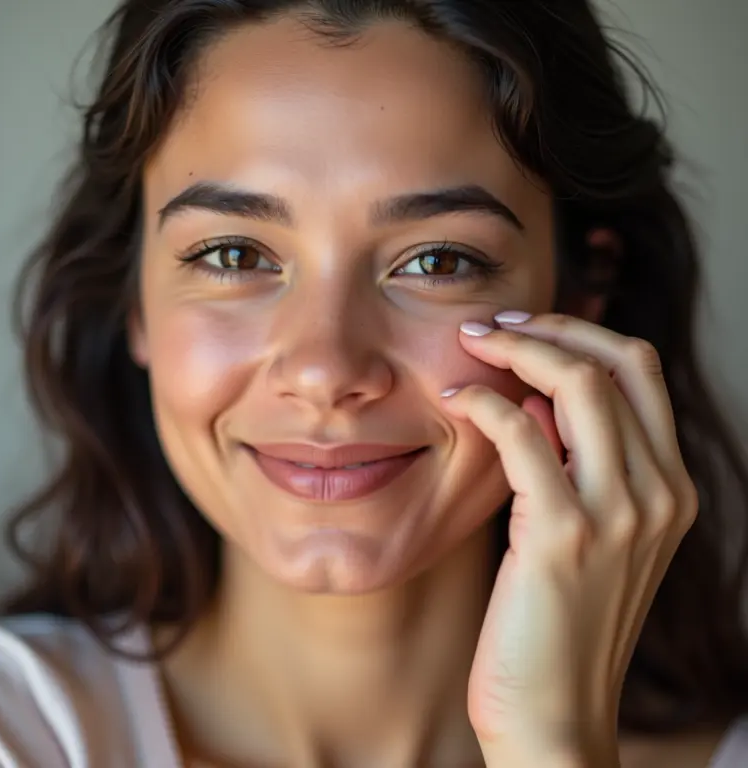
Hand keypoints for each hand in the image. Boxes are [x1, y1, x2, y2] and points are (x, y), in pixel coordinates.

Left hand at [441, 313, 697, 766]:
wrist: (554, 715)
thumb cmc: (556, 620)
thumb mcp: (584, 533)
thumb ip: (574, 464)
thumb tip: (533, 402)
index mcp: (671, 487)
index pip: (640, 372)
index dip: (581, 333)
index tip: (523, 328)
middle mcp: (661, 493)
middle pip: (620, 362)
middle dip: (551, 328)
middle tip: (490, 328)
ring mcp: (620, 514)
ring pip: (580, 385)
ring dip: (517, 352)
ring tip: (468, 349)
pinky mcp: (564, 535)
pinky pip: (524, 436)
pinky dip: (485, 404)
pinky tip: (455, 402)